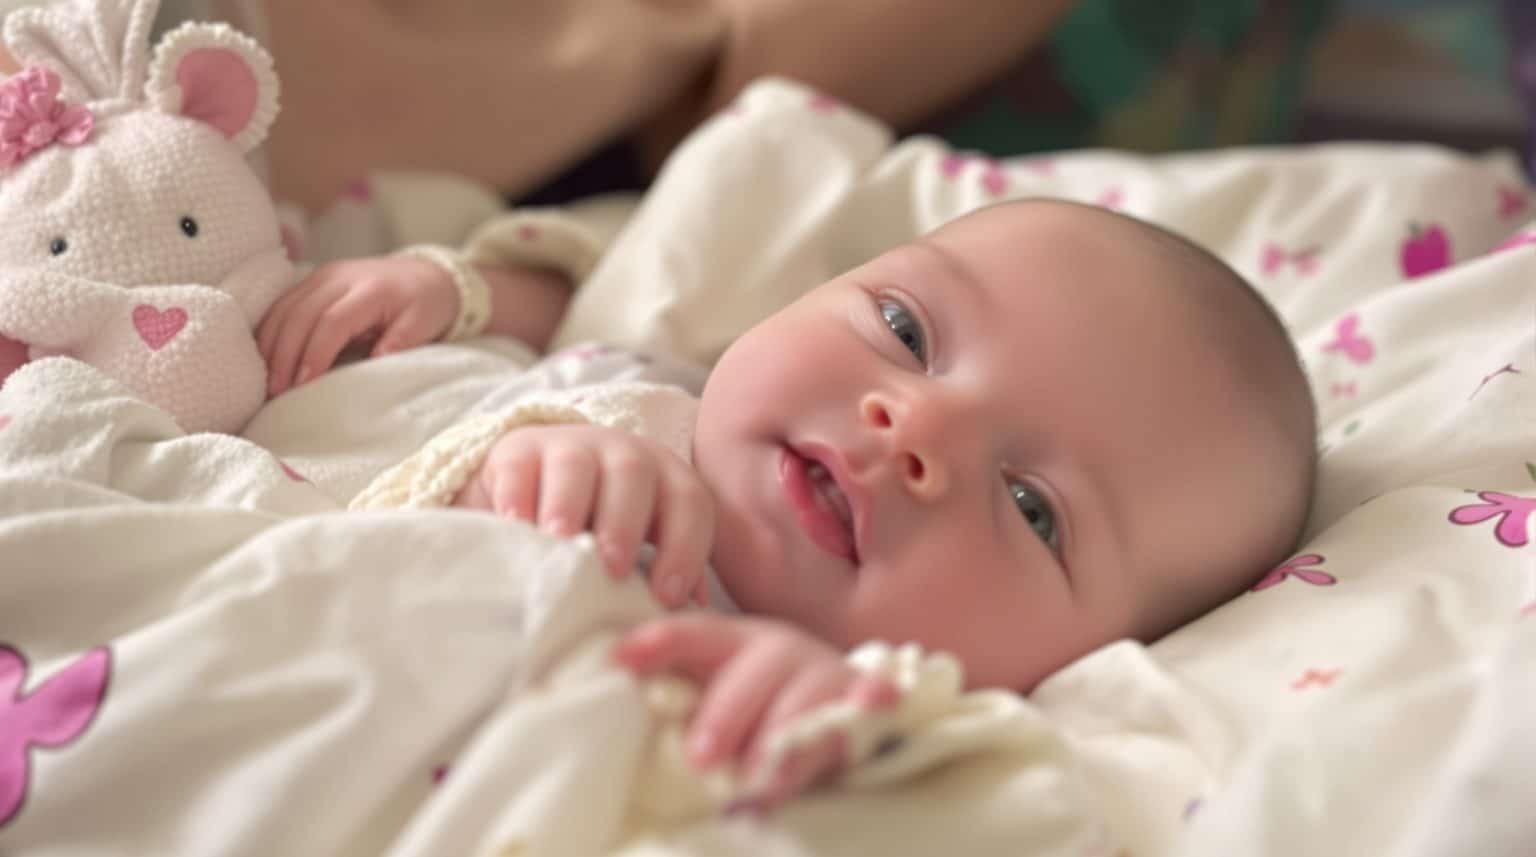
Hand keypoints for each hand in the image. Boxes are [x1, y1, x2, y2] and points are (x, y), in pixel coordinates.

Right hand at [257, 255, 457, 395]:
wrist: (425, 273)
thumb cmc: (426, 303)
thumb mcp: (425, 323)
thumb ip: (402, 341)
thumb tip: (376, 363)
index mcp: (369, 289)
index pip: (333, 321)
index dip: (315, 353)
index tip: (304, 384)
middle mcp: (339, 277)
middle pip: (300, 314)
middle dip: (285, 354)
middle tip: (275, 390)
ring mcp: (321, 276)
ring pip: (283, 308)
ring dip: (270, 345)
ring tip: (265, 381)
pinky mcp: (311, 282)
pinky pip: (281, 305)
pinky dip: (269, 331)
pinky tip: (263, 358)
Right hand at [453, 423, 714, 608]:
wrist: (540, 488)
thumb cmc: (604, 531)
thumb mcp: (643, 548)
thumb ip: (666, 573)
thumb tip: (691, 615)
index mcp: (666, 479)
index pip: (690, 504)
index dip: (684, 548)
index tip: (665, 597)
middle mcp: (624, 455)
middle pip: (634, 475)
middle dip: (625, 524)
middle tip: (612, 569)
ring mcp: (570, 447)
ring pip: (575, 465)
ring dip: (569, 505)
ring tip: (559, 544)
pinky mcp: (519, 451)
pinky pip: (520, 466)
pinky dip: (518, 496)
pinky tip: (515, 527)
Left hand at [613, 614, 897, 812]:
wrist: (842, 699)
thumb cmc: (761, 702)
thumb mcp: (720, 690)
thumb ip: (676, 698)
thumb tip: (611, 692)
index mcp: (738, 643)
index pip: (694, 635)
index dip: (660, 642)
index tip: (620, 659)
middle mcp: (782, 652)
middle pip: (755, 671)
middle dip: (727, 713)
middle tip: (701, 757)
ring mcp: (826, 676)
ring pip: (806, 700)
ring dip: (783, 739)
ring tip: (762, 780)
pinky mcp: (866, 705)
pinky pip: (870, 705)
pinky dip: (871, 704)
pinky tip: (874, 702)